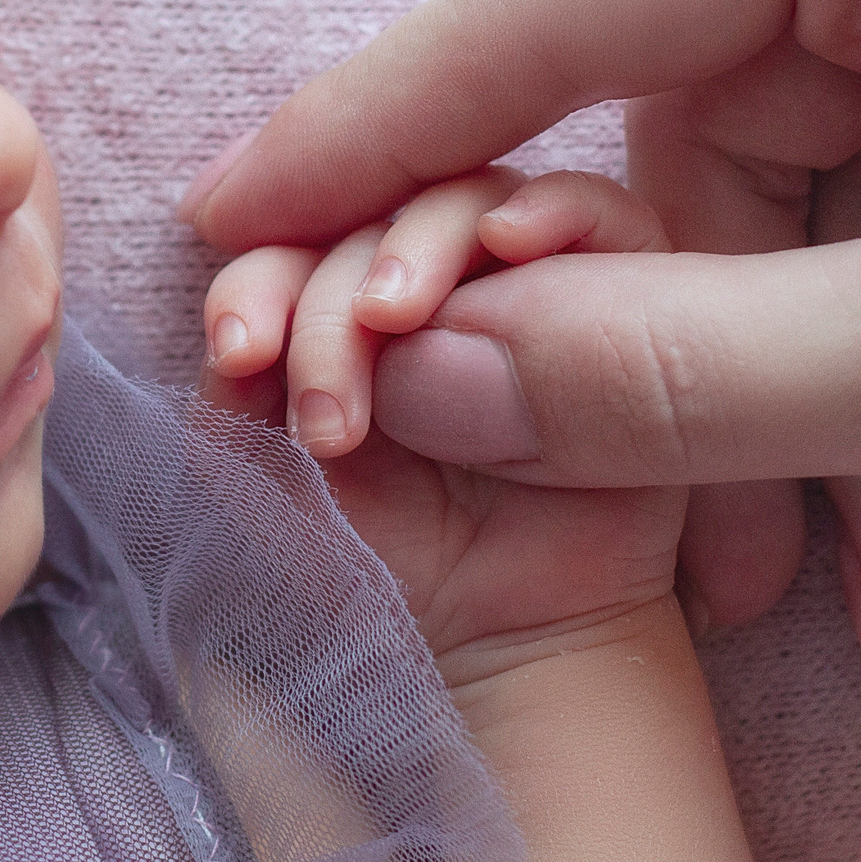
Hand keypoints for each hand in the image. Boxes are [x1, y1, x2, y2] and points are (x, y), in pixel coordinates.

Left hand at [203, 169, 684, 675]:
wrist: (481, 662)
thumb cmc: (369, 576)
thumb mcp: (263, 476)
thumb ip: (238, 385)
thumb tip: (256, 320)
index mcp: (337, 317)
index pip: (290, 242)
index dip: (259, 281)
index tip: (237, 354)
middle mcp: (429, 291)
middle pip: (374, 210)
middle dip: (326, 296)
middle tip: (325, 413)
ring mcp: (526, 294)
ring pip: (473, 199)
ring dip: (419, 246)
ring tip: (391, 327)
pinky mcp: (623, 310)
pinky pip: (609, 219)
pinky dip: (559, 208)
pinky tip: (510, 241)